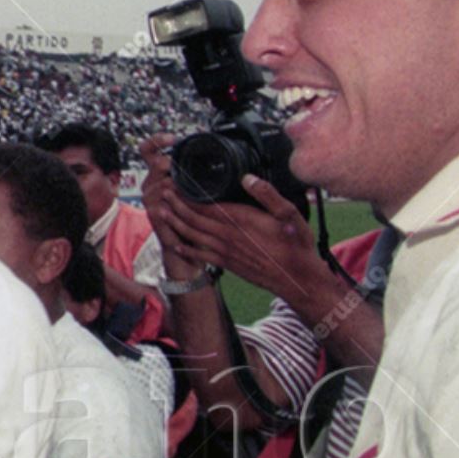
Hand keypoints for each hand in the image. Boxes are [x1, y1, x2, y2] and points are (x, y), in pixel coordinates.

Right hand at [137, 134, 204, 278]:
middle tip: (188, 173)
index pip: (149, 150)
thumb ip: (194, 173)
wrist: (186, 248)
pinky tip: (189, 206)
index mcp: (158, 175)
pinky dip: (180, 203)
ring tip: (194, 195)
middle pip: (156, 163)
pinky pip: (166, 202)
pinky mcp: (154, 213)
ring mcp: (151, 199)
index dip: (157, 140)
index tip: (173, 139)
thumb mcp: (193, 190)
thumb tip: (214, 152)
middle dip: (173, 166)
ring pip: (164, 182)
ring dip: (182, 188)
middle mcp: (151, 184)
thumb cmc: (193, 217)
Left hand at [141, 135, 326, 302]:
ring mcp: (226, 251)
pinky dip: (186, 248)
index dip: (186, 195)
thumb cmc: (296, 245)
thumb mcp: (290, 214)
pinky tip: (176, 244)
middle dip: (176, 205)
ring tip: (161, 212)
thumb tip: (247, 178)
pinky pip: (201, 255)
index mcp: (240, 220)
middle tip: (162, 193)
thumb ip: (267, 194)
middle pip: (193, 218)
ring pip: (193, 235)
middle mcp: (228, 236)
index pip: (204, 205)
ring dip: (176, 223)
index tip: (175, 184)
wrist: (297, 279)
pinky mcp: (227, 264)